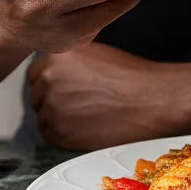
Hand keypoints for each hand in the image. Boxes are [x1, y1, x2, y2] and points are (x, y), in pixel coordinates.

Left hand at [27, 43, 181, 148]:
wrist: (153, 101)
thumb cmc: (133, 78)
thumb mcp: (96, 53)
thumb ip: (70, 61)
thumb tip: (57, 73)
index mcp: (56, 55)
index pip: (37, 73)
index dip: (53, 84)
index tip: (67, 90)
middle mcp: (48, 78)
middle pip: (37, 95)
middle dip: (55, 101)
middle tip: (81, 105)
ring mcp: (51, 105)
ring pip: (43, 117)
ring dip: (60, 119)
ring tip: (89, 116)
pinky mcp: (59, 131)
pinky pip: (51, 136)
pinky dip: (65, 136)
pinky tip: (88, 128)